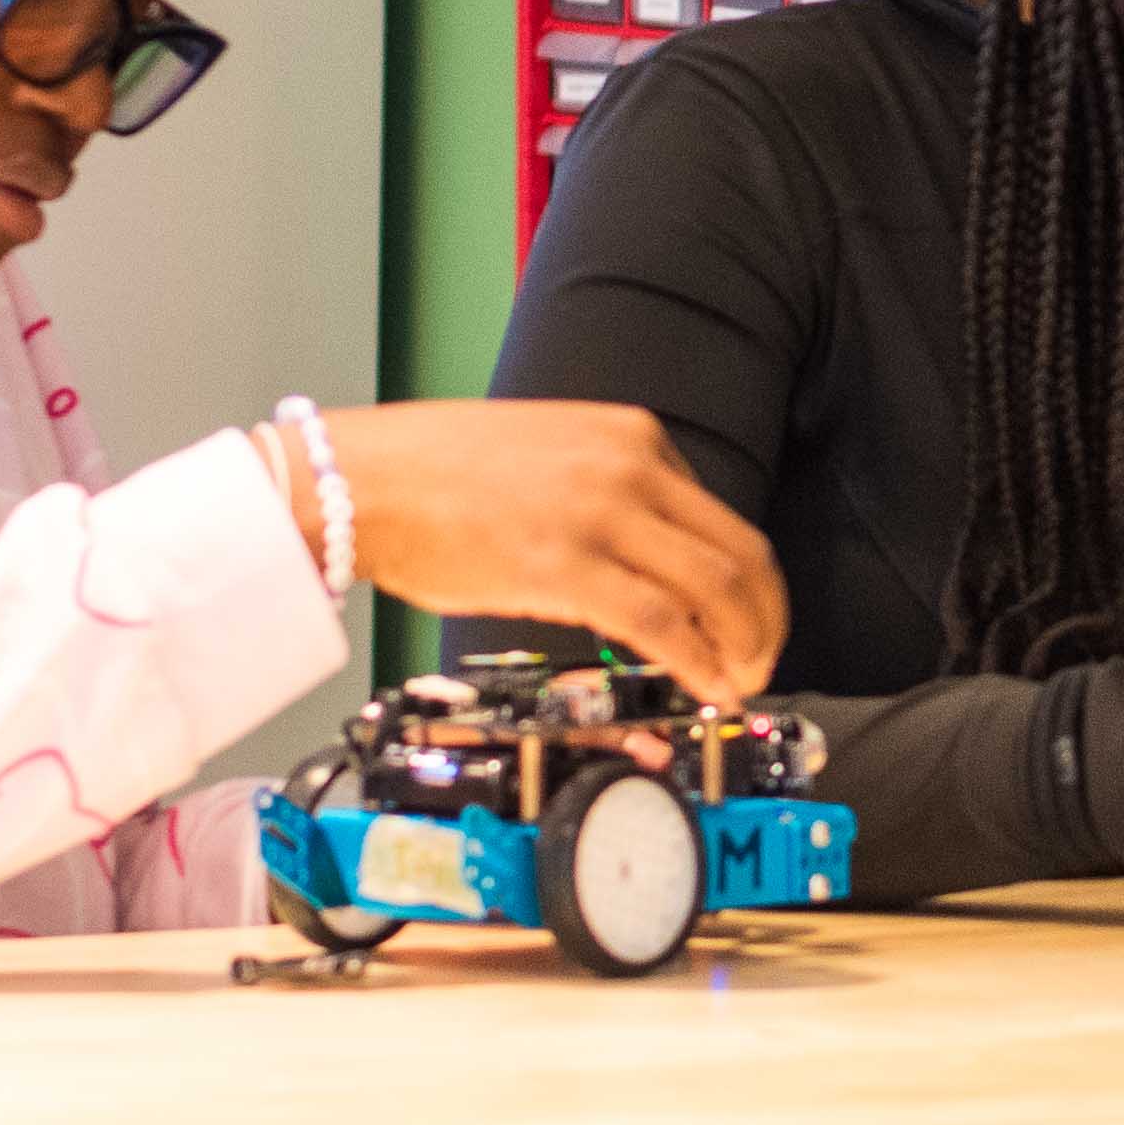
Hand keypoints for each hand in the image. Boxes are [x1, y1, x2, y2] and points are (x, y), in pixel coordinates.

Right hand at [311, 401, 788, 706]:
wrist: (360, 480)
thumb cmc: (435, 473)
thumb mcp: (552, 455)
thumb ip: (610, 491)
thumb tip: (649, 555)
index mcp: (632, 436)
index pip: (723, 518)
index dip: (749, 583)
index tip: (748, 620)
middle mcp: (630, 467)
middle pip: (738, 555)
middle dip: (763, 620)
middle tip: (759, 661)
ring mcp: (601, 515)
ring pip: (712, 591)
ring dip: (740, 649)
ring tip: (737, 683)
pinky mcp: (564, 567)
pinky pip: (658, 625)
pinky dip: (697, 664)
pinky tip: (705, 688)